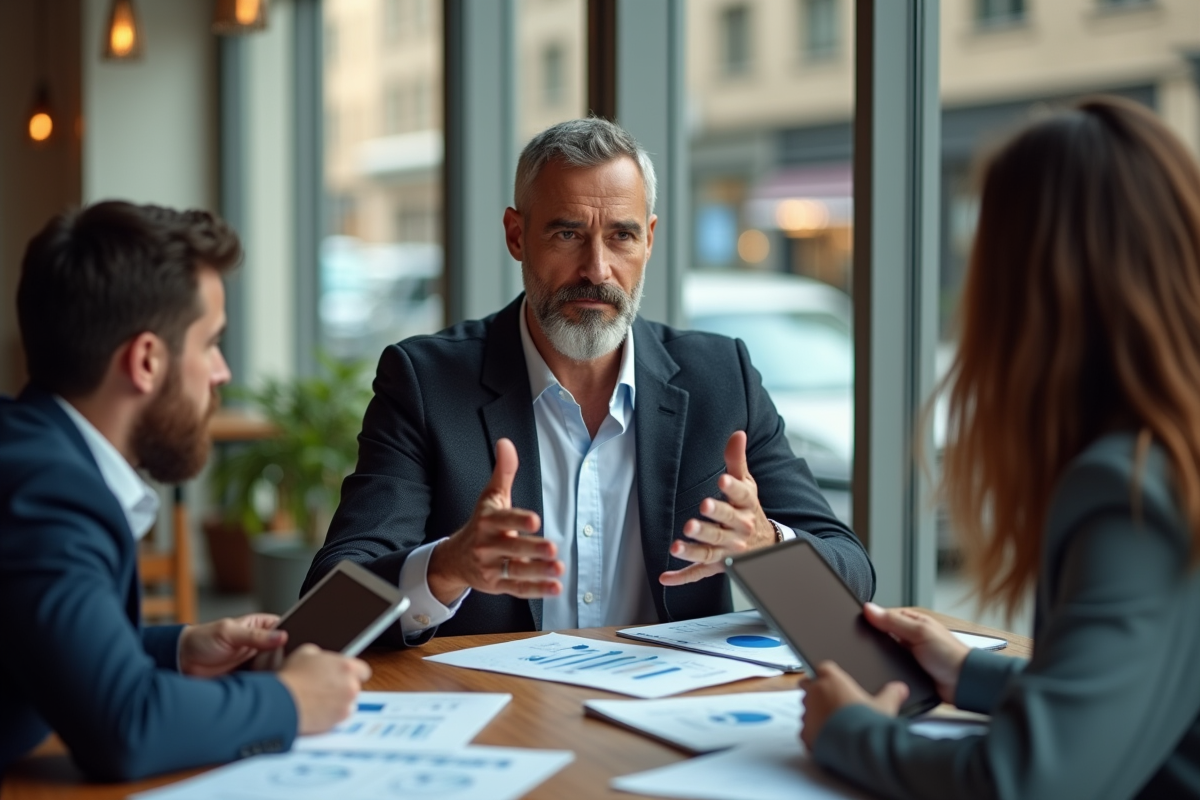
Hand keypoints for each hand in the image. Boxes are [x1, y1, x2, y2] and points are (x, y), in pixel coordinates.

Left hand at [178, 614, 286, 677]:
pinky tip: (266, 688)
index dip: (292, 637)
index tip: (294, 647)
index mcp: (261, 626)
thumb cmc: (201, 640)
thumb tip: (281, 636)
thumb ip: (255, 635)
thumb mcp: (228, 632)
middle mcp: (262, 644)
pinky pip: (265, 683)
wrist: (181, 663)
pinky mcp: (251, 679)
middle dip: (286, 658)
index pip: (286, 629)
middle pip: (285, 651)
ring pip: (277, 668)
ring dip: (276, 673)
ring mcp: (257, 662)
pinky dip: (266, 686)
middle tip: (283, 665)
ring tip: (275, 677)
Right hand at [277, 644, 371, 734]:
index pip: (363, 671)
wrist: (281, 702)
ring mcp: (346, 705)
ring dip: (338, 703)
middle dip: (343, 688)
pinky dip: (331, 716)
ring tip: (319, 701)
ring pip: (348, 704)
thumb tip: (321, 658)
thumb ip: (322, 655)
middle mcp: (351, 686)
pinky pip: (339, 718)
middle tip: (325, 689)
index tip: (344, 676)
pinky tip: (317, 711)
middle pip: (355, 688)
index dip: (353, 673)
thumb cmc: (292, 676)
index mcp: (347, 666)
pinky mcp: (337, 722)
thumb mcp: (306, 652)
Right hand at [427, 438, 563, 604]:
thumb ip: (502, 471)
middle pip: (511, 548)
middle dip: (532, 549)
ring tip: (558, 569)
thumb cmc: (481, 523)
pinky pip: (517, 588)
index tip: (535, 521)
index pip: (504, 520)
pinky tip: (555, 588)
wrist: (455, 558)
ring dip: (538, 573)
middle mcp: (487, 545)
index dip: (518, 520)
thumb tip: (505, 442)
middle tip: (553, 549)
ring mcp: (491, 567)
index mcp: (488, 521)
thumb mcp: (490, 497)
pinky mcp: (497, 584)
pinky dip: (536, 590)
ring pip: (516, 571)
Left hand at [660, 431, 775, 585]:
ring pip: (710, 551)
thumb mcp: (748, 485)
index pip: (742, 496)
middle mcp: (738, 531)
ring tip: (676, 545)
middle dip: (713, 518)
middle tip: (701, 508)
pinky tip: (665, 576)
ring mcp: (727, 551)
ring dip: (693, 549)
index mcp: (746, 508)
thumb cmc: (750, 511)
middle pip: (725, 526)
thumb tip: (737, 434)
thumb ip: (737, 461)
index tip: (722, 479)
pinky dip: (682, 578)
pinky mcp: (717, 566)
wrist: (768, 546)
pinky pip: (699, 573)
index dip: (733, 487)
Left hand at [799, 661, 908, 748]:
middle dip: (815, 690)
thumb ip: (892, 693)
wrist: (859, 748)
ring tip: (831, 723)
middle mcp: (815, 692)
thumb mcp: (885, 706)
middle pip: (808, 684)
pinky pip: (805, 729)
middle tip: (829, 700)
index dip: (828, 674)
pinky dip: (813, 733)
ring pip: (805, 708)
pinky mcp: (805, 732)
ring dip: (814, 712)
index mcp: (832, 679)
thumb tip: (901, 688)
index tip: (832, 680)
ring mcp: (807, 712)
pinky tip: (826, 738)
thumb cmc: (869, 722)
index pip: (823, 667)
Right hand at [862, 603, 969, 702]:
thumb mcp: (919, 633)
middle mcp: (908, 637)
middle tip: (860, 642)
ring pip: (882, 652)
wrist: (962, 684)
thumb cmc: (950, 655)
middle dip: (872, 638)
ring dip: (877, 656)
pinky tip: (878, 671)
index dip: (870, 618)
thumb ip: (894, 621)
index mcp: (912, 622)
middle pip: (881, 634)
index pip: (883, 616)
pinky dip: (883, 669)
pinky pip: (888, 668)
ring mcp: (906, 655)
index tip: (856, 622)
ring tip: (868, 657)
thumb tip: (869, 608)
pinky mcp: (905, 672)